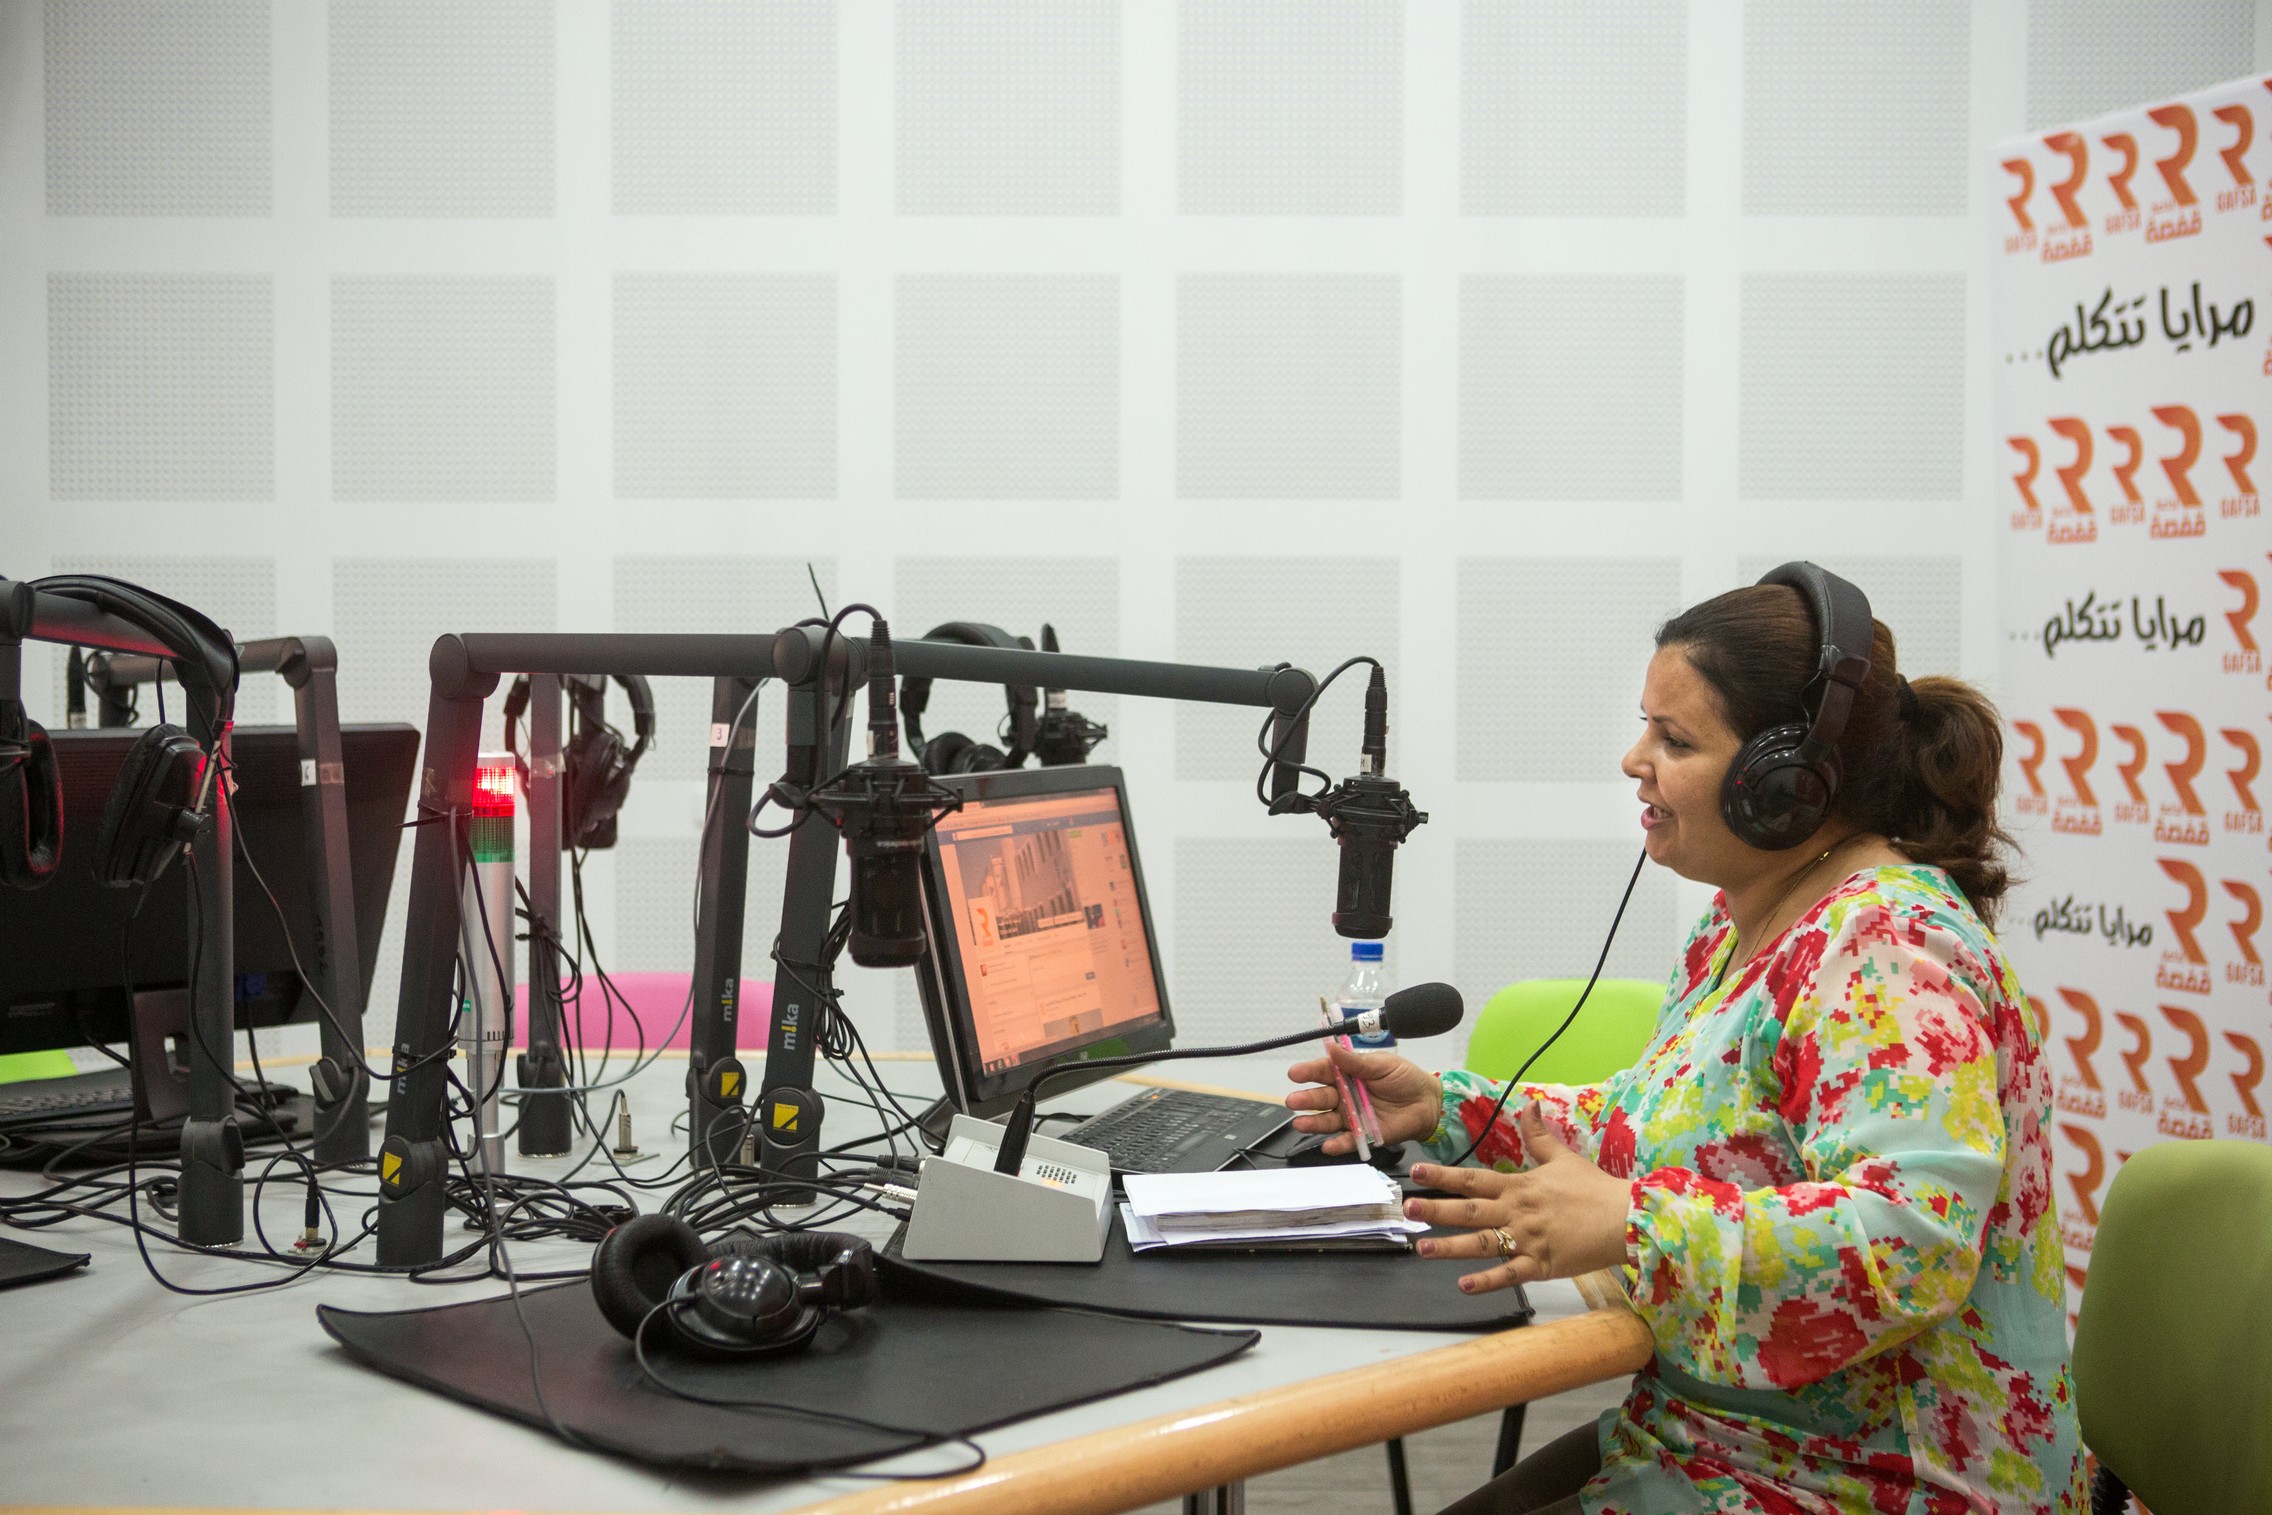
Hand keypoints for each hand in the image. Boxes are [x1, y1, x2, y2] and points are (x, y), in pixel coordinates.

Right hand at [1284, 1041, 1441, 1153]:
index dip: (1308, 1072)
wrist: (1428, 1102)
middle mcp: (1346, 1095)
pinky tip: (1328, 1145)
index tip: (1295, 1073)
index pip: (1324, 1072)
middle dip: (1306, 1099)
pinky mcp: (1363, 1134)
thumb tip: (1333, 1048)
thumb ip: (1357, 1061)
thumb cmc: (1406, 1079)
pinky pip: (1348, 1140)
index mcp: (1348, 1073)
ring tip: (1300, 1123)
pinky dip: (1338, 1144)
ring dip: (1313, 1123)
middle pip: (1321, 1098)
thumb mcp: (1382, 1064)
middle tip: (1294, 1100)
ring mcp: (1352, 1116)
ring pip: (1328, 1121)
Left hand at [1401, 1106, 1630, 1292]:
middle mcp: (1517, 1212)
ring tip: (1422, 1248)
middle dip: (1436, 1209)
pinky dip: (1487, 1281)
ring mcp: (1528, 1240)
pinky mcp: (1542, 1265)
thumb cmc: (1595, 1189)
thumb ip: (1539, 1135)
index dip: (1443, 1175)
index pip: (1474, 1179)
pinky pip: (1510, 1274)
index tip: (1416, 1172)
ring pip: (1482, 1243)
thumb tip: (1529, 1103)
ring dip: (1451, 1247)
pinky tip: (1464, 1285)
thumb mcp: (1564, 1158)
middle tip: (1407, 1210)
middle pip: (1469, 1210)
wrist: (1627, 1218)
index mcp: (1519, 1186)